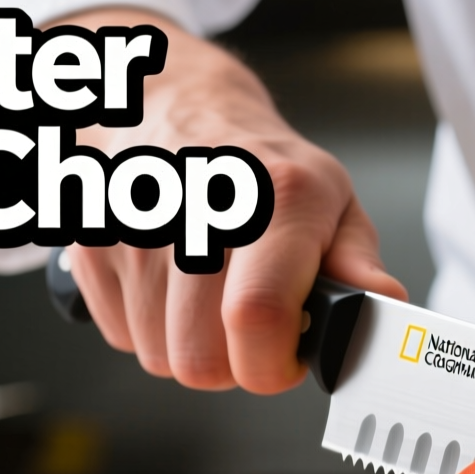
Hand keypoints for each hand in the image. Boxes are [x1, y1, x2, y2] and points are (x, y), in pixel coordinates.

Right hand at [53, 9, 405, 391]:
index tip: (284, 357)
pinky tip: (172, 285)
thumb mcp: (331, 204)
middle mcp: (198, 207)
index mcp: (275, 198)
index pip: (256, 317)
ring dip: (191, 345)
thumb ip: (358, 265)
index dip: (270, 364)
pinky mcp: (91, 242)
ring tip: (211, 296)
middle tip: (250, 324)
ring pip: (159, 356)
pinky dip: (150, 327)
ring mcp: (136, 225)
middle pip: (200, 358)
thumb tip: (384, 304)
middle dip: (233, 362)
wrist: (177, 109)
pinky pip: (122, 337)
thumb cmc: (263, 169)